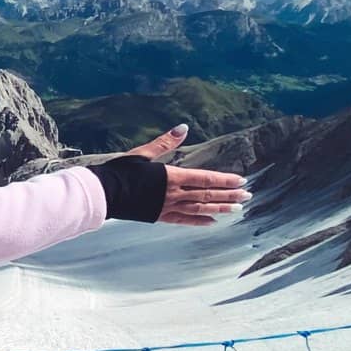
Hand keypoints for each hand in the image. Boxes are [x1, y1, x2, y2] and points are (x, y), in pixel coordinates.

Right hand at [125, 125, 248, 226]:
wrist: (104, 193)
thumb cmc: (120, 171)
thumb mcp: (143, 153)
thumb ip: (165, 142)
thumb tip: (183, 127)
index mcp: (172, 176)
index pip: (205, 179)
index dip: (225, 180)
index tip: (241, 181)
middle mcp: (173, 194)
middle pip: (207, 195)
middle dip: (228, 195)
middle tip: (247, 196)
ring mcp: (167, 207)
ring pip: (200, 209)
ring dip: (219, 208)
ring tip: (236, 210)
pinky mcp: (159, 216)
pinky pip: (184, 220)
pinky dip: (199, 221)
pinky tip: (212, 222)